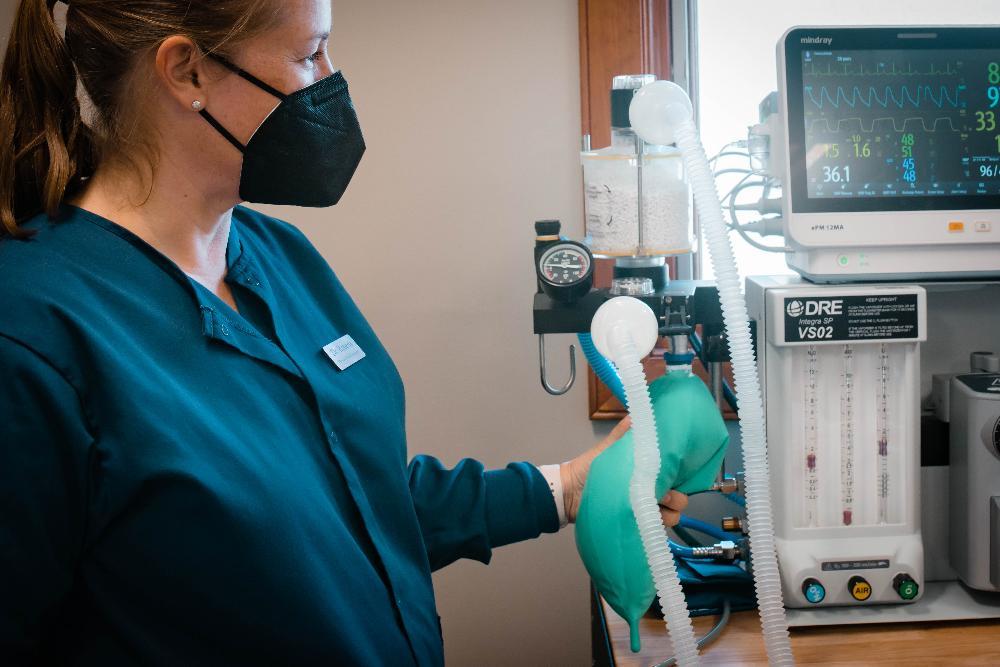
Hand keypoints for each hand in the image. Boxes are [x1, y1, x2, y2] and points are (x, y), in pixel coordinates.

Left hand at [559, 416, 688, 525]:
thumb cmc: (589, 468)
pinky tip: (645, 520)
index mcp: (649, 473)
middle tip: (663, 494)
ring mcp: (644, 511)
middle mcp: (651, 493)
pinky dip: (654, 526)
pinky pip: (654, 530)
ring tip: (652, 507)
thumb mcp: (608, 449)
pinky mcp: (636, 525)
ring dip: (667, 513)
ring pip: (671, 517)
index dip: (681, 477)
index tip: (676, 475)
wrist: (568, 493)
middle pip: (680, 500)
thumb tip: (637, 415)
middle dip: (677, 498)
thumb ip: (623, 434)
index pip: (677, 477)